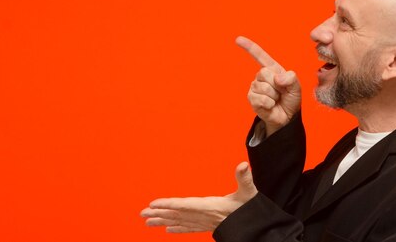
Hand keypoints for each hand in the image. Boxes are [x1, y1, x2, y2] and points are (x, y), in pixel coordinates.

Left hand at [140, 162, 257, 232]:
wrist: (253, 228)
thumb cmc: (249, 210)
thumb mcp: (248, 192)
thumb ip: (244, 178)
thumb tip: (243, 165)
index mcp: (210, 206)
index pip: (184, 205)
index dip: (168, 204)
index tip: (154, 204)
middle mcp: (203, 216)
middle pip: (177, 215)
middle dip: (159, 214)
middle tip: (142, 213)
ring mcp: (204, 222)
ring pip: (179, 222)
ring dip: (163, 221)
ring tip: (148, 222)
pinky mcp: (206, 226)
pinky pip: (188, 228)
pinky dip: (177, 228)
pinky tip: (167, 230)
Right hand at [236, 36, 300, 135]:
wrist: (287, 117)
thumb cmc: (290, 100)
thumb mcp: (296, 87)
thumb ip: (291, 78)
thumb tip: (277, 78)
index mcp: (273, 69)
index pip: (260, 56)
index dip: (249, 47)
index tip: (238, 39)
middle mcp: (262, 76)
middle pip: (264, 73)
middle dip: (276, 85)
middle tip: (281, 92)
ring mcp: (255, 87)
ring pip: (262, 87)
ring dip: (273, 96)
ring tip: (276, 100)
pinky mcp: (252, 98)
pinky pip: (260, 98)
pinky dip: (268, 104)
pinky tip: (270, 105)